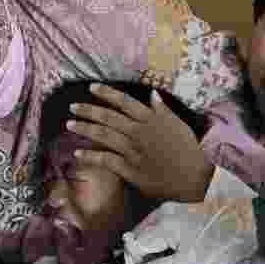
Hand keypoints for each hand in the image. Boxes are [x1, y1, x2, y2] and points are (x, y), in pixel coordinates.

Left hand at [69, 84, 214, 202]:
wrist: (194, 176)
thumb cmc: (188, 149)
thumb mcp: (178, 124)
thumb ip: (162, 110)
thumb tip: (152, 94)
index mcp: (150, 119)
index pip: (124, 101)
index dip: (106, 93)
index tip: (92, 87)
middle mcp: (138, 132)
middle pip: (108, 117)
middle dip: (88, 110)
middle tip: (73, 106)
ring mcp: (132, 151)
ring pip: (103, 136)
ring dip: (84, 128)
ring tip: (70, 124)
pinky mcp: (130, 169)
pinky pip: (106, 160)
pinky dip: (91, 156)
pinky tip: (78, 152)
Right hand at [124, 197, 257, 263]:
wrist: (249, 225)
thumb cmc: (218, 247)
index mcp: (161, 226)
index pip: (134, 247)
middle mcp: (161, 213)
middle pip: (139, 237)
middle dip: (142, 257)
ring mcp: (171, 208)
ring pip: (149, 231)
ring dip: (152, 249)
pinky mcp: (181, 209)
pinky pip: (161, 226)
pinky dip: (161, 240)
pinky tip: (174, 253)